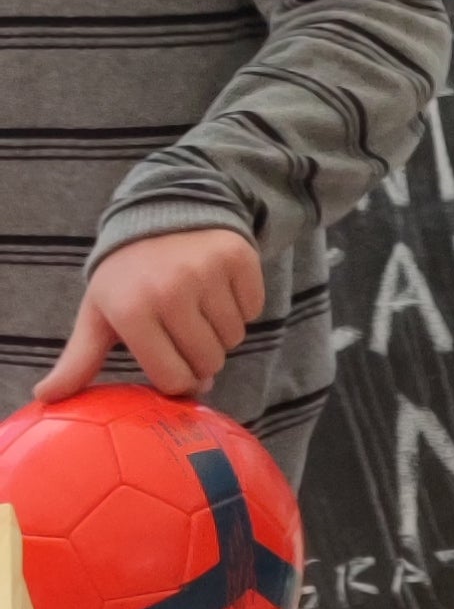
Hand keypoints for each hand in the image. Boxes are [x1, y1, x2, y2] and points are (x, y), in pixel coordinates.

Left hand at [39, 227, 266, 400]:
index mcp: (132, 312)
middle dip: (201, 357)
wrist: (160, 210)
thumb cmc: (127, 274)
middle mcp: (170, 291)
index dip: (177, 378)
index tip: (170, 360)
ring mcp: (207, 273)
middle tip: (184, 330)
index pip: (174, 379)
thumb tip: (46, 398)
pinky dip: (241, 307)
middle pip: (208, 363)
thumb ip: (78, 360)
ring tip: (200, 307)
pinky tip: (218, 288)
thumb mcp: (98, 313)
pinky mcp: (238, 258)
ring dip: (221, 333)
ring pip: (234, 339)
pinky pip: (253, 310)